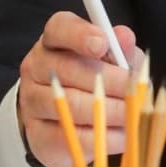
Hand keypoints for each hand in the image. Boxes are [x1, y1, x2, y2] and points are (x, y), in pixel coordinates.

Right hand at [17, 11, 137, 166]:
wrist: (65, 120)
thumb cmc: (95, 79)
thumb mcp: (113, 60)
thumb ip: (120, 49)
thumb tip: (126, 38)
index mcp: (55, 39)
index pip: (60, 28)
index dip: (80, 35)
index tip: (102, 44)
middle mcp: (37, 65)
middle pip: (67, 69)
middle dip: (108, 81)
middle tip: (134, 92)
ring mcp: (32, 100)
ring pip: (68, 105)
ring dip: (106, 112)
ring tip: (131, 116)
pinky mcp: (37, 132)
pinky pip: (69, 136)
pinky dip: (100, 138)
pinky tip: (121, 137)